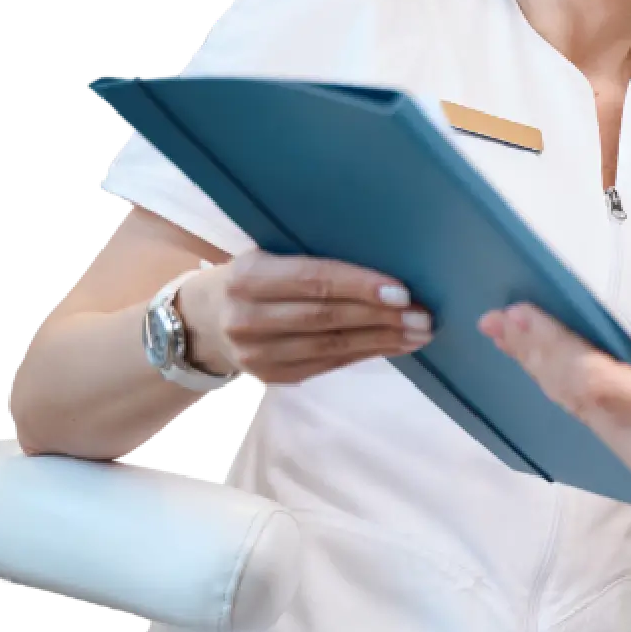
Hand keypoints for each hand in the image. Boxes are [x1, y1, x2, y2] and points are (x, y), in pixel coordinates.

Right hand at [182, 250, 432, 384]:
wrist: (207, 319)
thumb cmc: (257, 275)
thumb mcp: (270, 255)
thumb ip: (311, 258)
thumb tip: (386, 259)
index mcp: (248, 277)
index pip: (314, 281)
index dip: (360, 287)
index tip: (402, 291)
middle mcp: (247, 318)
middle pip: (327, 318)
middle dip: (382, 318)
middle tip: (423, 315)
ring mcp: (257, 354)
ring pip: (332, 346)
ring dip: (383, 340)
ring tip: (419, 332)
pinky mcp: (273, 377)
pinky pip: (329, 363)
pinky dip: (367, 353)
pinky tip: (395, 345)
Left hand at [478, 306, 630, 612]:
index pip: (597, 380)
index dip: (554, 346)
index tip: (524, 314)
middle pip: (577, 400)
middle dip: (534, 357)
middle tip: (499, 321)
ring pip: (585, 418)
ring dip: (549, 377)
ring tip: (520, 344)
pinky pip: (603, 434)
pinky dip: (577, 400)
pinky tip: (566, 382)